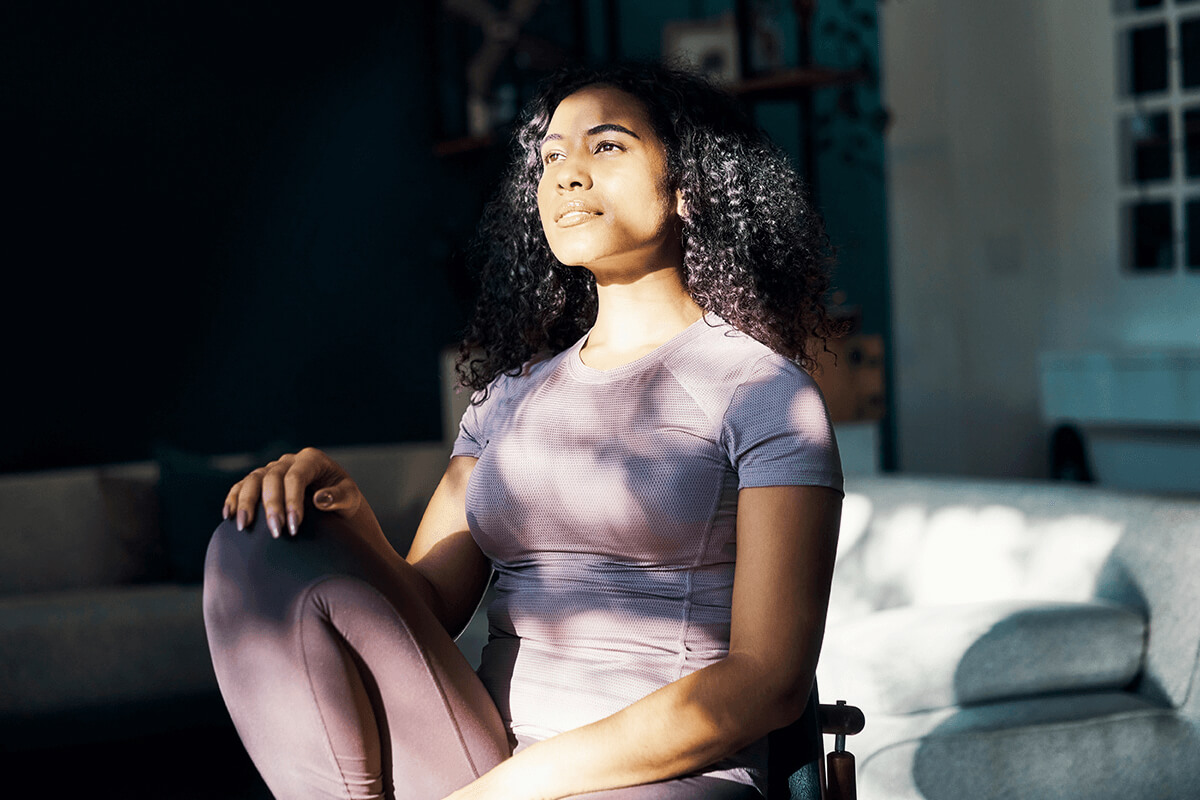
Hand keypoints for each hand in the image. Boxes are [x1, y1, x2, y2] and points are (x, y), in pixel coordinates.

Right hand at [222, 447, 361, 537]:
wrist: (334, 503)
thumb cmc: (343, 500)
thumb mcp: (349, 498)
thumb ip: (338, 497)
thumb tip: (319, 499)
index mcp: (312, 459)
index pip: (296, 477)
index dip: (292, 501)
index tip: (294, 527)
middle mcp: (289, 460)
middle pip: (272, 478)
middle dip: (271, 506)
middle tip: (275, 531)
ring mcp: (273, 468)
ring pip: (253, 479)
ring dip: (246, 502)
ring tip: (244, 526)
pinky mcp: (261, 480)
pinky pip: (242, 485)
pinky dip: (234, 498)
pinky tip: (229, 516)